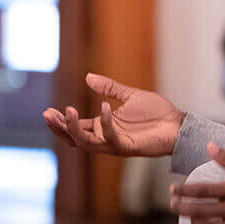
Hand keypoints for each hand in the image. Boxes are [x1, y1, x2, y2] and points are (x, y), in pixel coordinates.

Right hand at [42, 73, 184, 156]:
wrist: (178, 124)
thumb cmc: (156, 113)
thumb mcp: (129, 95)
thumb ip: (108, 88)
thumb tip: (87, 77)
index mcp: (102, 126)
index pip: (75, 127)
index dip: (60, 121)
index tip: (46, 111)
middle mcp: (105, 137)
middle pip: (74, 138)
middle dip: (60, 127)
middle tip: (48, 114)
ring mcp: (115, 144)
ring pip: (86, 143)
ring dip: (74, 128)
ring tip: (67, 110)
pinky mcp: (127, 147)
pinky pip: (110, 138)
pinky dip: (105, 123)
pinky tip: (103, 107)